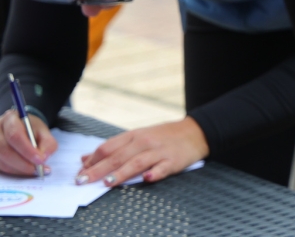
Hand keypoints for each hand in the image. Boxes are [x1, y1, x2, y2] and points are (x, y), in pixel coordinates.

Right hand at [0, 109, 55, 175]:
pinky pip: (0, 166)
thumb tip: (44, 157)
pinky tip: (24, 171)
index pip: (15, 135)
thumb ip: (47, 143)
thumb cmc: (32, 130)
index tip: (40, 160)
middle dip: (22, 162)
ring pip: (1, 160)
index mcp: (11, 119)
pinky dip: (13, 171)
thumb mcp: (44, 132)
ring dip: (18, 169)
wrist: (22, 129)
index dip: (27, 149)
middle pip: (5, 149)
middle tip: (37, 169)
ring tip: (33, 170)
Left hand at [77, 117, 208, 185]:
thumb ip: (113, 148)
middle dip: (98, 169)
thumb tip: (85, 158)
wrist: (195, 132)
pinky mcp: (173, 160)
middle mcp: (145, 142)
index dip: (93, 160)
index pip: (108, 147)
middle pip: (118, 156)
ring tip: (107, 182)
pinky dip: (155, 172)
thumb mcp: (138, 137)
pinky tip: (147, 178)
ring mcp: (159, 151)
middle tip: (82, 181)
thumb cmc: (164, 136)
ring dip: (121, 172)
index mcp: (134, 135)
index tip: (80, 172)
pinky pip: (163, 167)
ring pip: (137, 162)